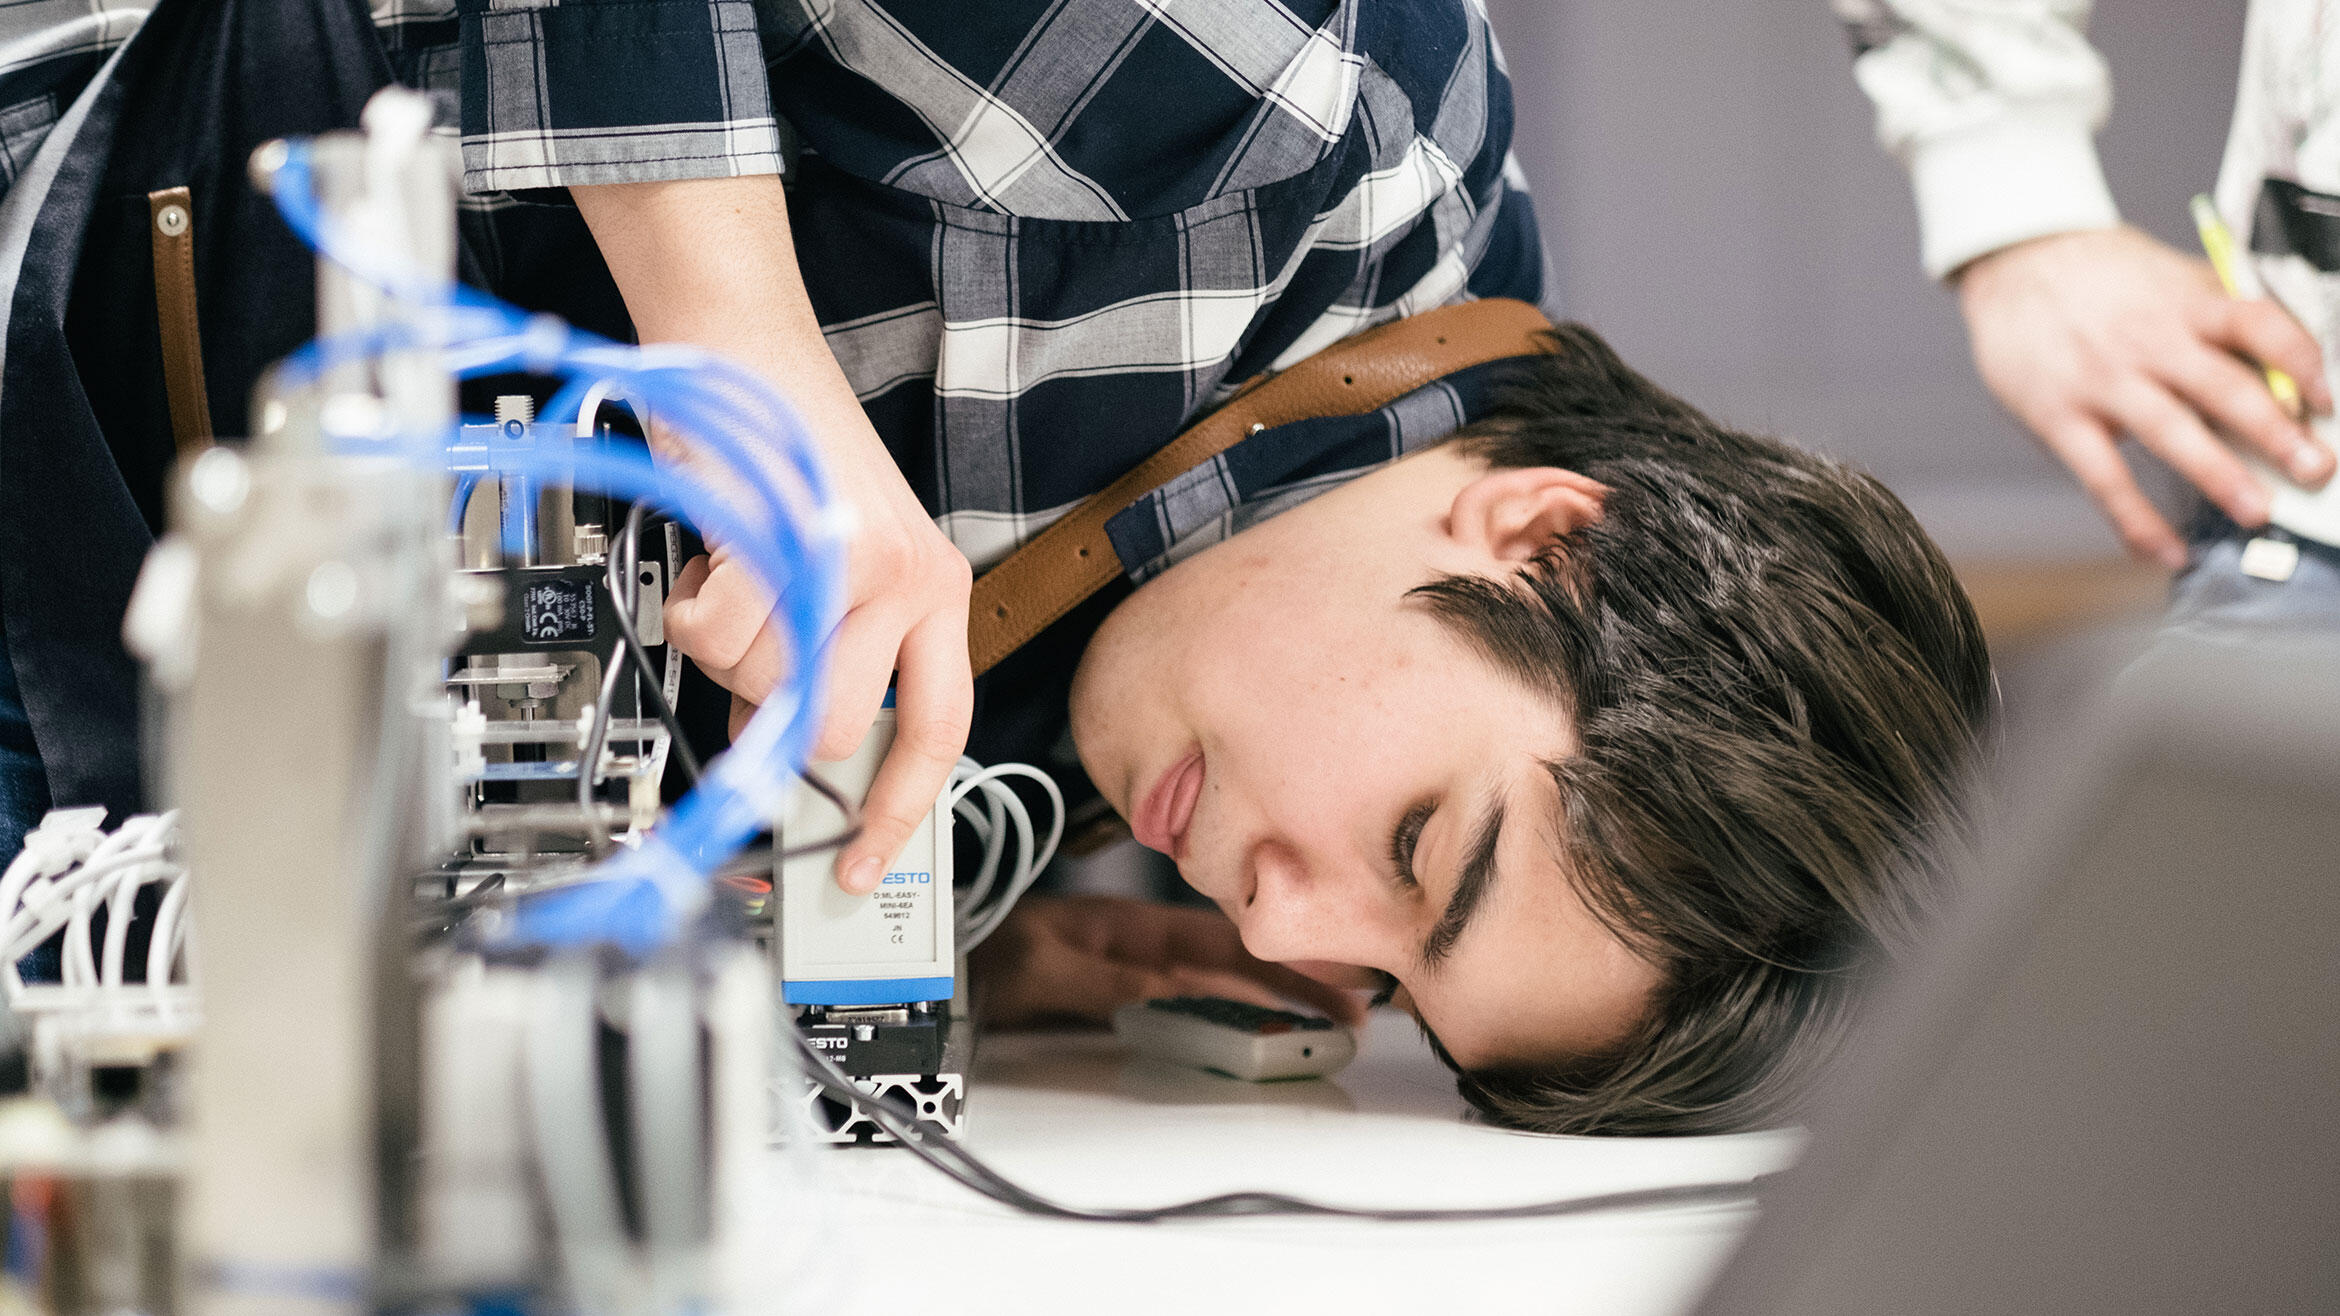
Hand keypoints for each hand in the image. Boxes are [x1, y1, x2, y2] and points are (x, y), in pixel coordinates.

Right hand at [574, 174, 975, 895]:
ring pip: (767, 688)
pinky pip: (717, 639)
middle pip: (838, 729)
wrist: (741, 348)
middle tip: (746, 655)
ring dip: (725, 649)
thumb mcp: (837, 564)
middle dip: (772, 710)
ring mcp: (856, 561)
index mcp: (938, 591)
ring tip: (733, 579)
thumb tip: (783, 749)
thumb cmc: (782, 452)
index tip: (868, 867)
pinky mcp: (793, 543)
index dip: (900, 811)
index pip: (940, 732)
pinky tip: (709, 562)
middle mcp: (913, 579)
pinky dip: (690, 611)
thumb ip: (829, 656)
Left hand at [971, 894, 1369, 1029]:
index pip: (1228, 947)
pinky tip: (1264, 1028)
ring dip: (1276, 1000)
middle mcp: (1151, 942)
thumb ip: (1105, 978)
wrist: (950, 962)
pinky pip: (1201, 1000)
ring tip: (1326, 1025)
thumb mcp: (1045, 965)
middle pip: (1242, 962)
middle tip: (1353, 1017)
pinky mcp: (1135, 990)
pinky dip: (1239, 1012)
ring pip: (1227, 982)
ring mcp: (1146, 966)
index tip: (1328, 987)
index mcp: (1139, 927)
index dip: (1283, 966)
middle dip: (1300, 984)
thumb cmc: (991, 953)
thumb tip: (1170, 991)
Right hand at [1956, 226, 2334, 566]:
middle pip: (2224, 386)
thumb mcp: (2168, 276)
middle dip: (2277, 433)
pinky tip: (2166, 550)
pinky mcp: (2059, 418)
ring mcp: (2102, 381)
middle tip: (2315, 470)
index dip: (2300, 361)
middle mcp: (2148, 340)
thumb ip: (2218, 318)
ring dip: (2219, 475)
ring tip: (2256, 511)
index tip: (2325, 401)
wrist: (2014, 262)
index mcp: (2185, 301)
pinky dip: (2137, 521)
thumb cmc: (2099, 274)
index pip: (2257, 324)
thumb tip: (2282, 369)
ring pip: (2170, 433)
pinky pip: (2105, 478)